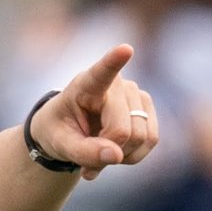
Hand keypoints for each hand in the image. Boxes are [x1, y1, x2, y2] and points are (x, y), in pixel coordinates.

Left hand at [29, 44, 158, 180]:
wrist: (69, 131)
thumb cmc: (60, 131)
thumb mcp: (60, 145)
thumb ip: (83, 152)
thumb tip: (116, 156)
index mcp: (86, 85)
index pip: (102, 72)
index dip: (114, 62)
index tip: (124, 49)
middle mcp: (117, 83)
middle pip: (123, 130)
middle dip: (108, 152)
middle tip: (86, 161)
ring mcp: (136, 93)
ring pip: (141, 136)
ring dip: (120, 156)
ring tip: (99, 153)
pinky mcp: (147, 108)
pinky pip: (151, 139)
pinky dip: (133, 155)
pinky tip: (116, 152)